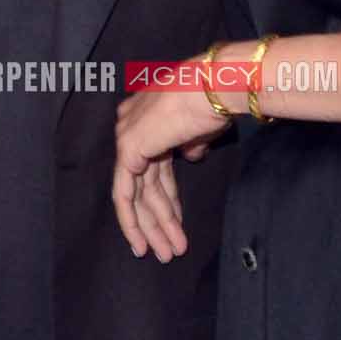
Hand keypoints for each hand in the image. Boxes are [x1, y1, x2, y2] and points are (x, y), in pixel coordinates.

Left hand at [112, 70, 226, 259]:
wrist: (215, 87)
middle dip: (160, 219)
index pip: (154, 166)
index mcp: (148, 116)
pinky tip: (143, 242)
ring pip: (137, 194)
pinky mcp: (128, 150)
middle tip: (170, 248)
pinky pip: (124, 194)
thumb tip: (191, 156)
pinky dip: (133, 221)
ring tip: (169, 252)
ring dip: (155, 226)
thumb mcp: (202, 129)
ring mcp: (127, 136)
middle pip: (146, 183)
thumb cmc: (215, 101)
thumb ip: (191, 144)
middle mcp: (131, 124)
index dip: (166, 198)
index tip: (177, 221)